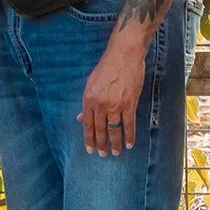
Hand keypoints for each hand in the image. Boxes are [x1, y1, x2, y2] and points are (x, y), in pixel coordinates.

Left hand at [79, 42, 144, 156]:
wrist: (123, 55)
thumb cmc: (107, 67)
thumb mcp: (91, 83)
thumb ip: (87, 103)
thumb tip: (81, 118)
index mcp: (89, 99)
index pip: (88, 124)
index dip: (88, 139)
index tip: (90, 149)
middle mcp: (100, 104)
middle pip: (100, 130)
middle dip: (101, 144)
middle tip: (103, 155)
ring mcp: (115, 105)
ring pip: (114, 130)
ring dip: (115, 144)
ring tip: (116, 153)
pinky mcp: (129, 104)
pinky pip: (128, 124)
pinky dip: (129, 136)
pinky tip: (129, 144)